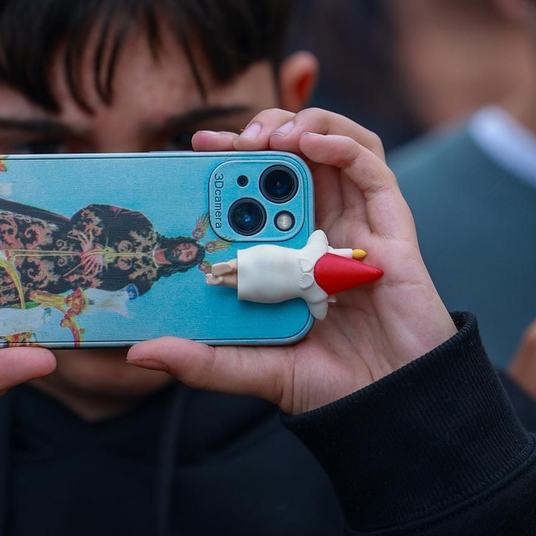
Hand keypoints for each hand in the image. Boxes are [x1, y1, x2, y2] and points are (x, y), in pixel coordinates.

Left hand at [126, 109, 455, 415]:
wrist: (393, 409)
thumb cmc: (332, 388)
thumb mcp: (255, 369)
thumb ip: (203, 362)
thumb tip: (142, 353)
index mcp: (291, 252)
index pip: (258, 189)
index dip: (230, 161)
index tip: (194, 148)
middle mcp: (325, 230)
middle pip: (294, 157)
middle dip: (261, 133)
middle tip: (231, 141)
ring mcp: (359, 224)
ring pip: (334, 147)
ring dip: (301, 125)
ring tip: (269, 136)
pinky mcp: (393, 227)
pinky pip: (370, 167)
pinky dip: (339, 144)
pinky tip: (309, 144)